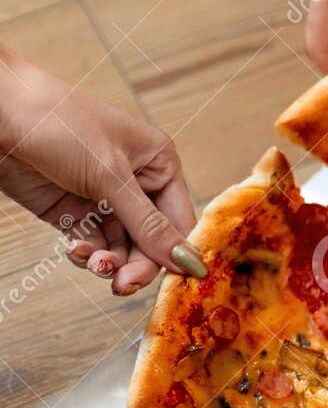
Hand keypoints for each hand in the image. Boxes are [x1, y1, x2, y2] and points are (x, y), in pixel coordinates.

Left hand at [0, 49, 197, 295]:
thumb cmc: (57, 123)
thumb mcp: (109, 175)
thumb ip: (148, 224)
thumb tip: (190, 263)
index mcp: (158, 163)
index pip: (179, 219)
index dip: (178, 252)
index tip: (176, 283)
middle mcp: (136, 183)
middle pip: (151, 240)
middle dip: (138, 263)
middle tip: (123, 284)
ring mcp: (102, 197)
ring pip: (121, 247)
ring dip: (109, 261)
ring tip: (93, 264)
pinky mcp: (71, 210)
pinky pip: (92, 243)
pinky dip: (86, 253)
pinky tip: (75, 251)